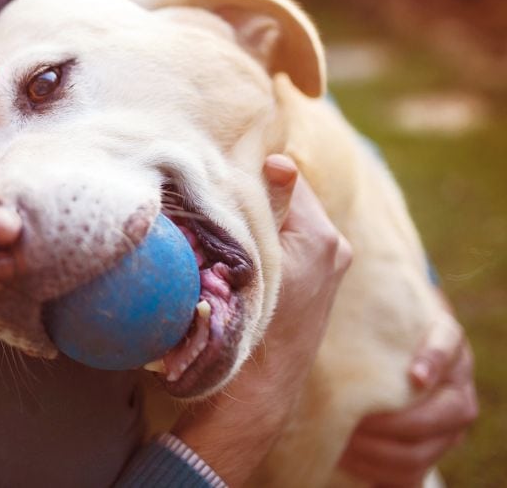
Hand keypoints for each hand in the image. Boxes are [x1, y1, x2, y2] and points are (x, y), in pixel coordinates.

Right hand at [173, 155, 351, 484]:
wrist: (257, 392)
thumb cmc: (249, 327)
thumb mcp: (256, 262)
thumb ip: (271, 209)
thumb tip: (280, 161)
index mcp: (323, 237)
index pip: (287, 176)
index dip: (252, 172)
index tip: (222, 174)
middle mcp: (333, 247)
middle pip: (289, 198)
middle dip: (256, 194)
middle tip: (218, 196)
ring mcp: (326, 266)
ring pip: (287, 220)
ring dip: (258, 218)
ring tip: (225, 225)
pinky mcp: (314, 282)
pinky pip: (289, 242)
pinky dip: (266, 238)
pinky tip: (239, 250)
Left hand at [339, 308, 477, 486]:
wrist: (391, 359)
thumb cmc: (375, 333)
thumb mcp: (377, 317)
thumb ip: (365, 311)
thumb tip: (330, 275)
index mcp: (446, 343)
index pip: (448, 343)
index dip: (435, 359)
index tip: (415, 375)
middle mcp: (456, 385)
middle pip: (445, 412)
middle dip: (398, 423)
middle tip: (356, 421)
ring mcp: (449, 423)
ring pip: (428, 449)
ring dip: (382, 450)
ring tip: (344, 440)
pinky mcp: (431, 450)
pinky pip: (413, 472)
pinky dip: (379, 470)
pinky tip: (348, 456)